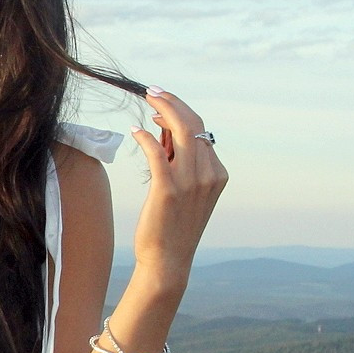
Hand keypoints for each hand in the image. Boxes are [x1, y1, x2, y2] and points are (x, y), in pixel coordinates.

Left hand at [129, 87, 227, 289]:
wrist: (168, 261)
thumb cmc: (172, 226)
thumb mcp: (185, 191)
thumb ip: (180, 162)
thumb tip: (165, 131)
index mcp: (217, 174)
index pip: (201, 131)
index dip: (180, 113)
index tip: (160, 107)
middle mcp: (208, 174)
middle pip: (193, 123)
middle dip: (173, 102)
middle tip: (153, 91)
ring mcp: (190, 182)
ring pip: (180, 130)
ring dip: (162, 110)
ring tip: (146, 101)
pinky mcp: (168, 189)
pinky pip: (157, 152)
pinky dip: (146, 137)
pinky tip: (136, 132)